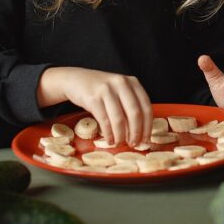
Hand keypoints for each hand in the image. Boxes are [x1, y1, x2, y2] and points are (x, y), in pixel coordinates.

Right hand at [37, 67, 152, 144]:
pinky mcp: (93, 98)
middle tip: (134, 144)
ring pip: (119, 119)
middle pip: (135, 113)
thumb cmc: (101, 89)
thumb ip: (130, 106)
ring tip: (120, 143)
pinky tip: (109, 140)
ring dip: (121, 136)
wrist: (76, 79)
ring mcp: (107, 90)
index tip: (146, 139)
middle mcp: (121, 83)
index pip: (146, 107)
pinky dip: (109, 134)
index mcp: (132, 82)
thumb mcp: (119, 91)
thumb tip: (140, 133)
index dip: (148, 126)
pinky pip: (104, 120)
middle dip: (136, 133)